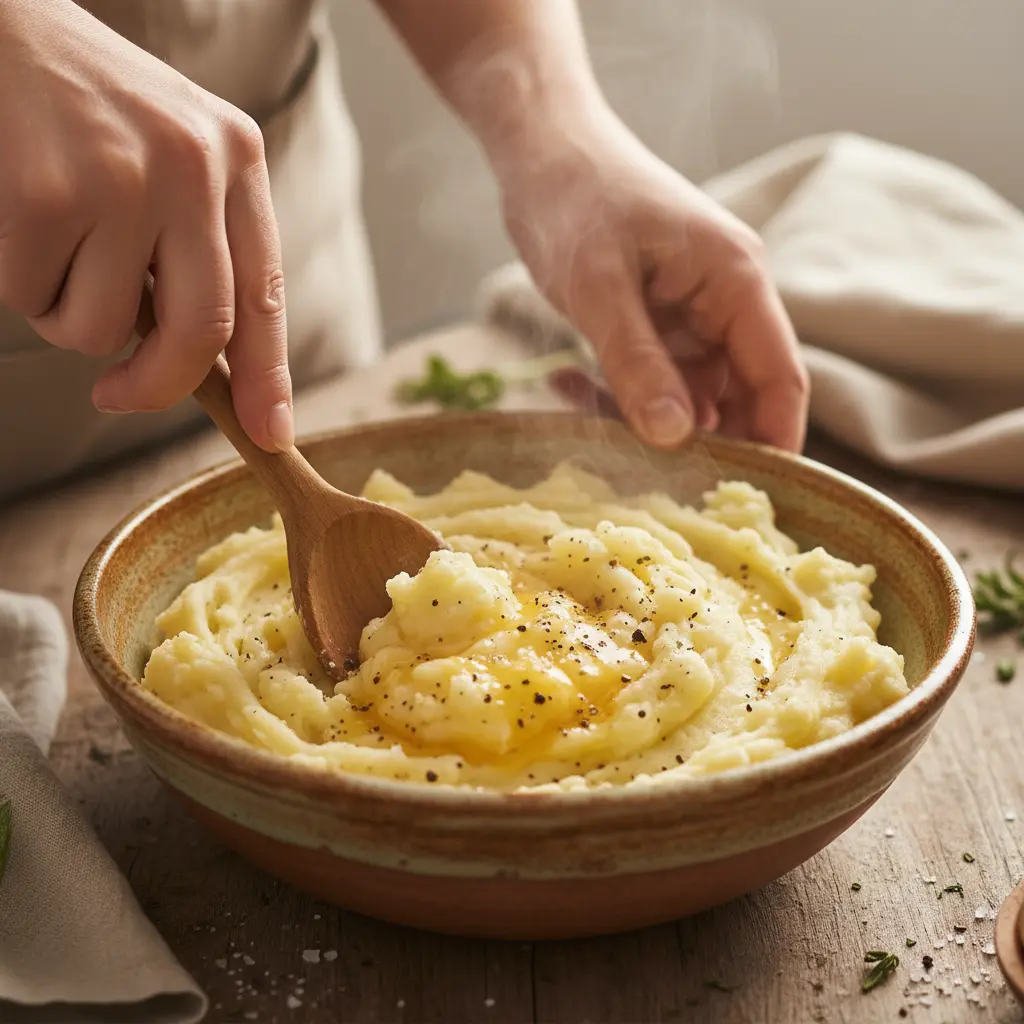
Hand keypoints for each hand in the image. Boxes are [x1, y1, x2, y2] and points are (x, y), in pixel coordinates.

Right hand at [0, 0, 292, 449]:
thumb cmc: (88, 109)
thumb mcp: (173, 157)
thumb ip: (199, 247)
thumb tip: (209, 366)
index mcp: (236, 157)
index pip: (264, 291)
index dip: (268, 375)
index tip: (269, 433)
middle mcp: (192, 164)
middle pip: (201, 330)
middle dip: (158, 385)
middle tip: (118, 395)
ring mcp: (120, 176)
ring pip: (103, 329)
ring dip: (69, 313)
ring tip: (56, 243)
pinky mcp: (43, 192)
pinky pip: (34, 299)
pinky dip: (22, 284)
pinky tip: (21, 221)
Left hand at [498, 113, 808, 452]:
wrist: (539, 151)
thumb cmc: (575, 200)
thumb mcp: (599, 287)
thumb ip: (636, 362)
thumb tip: (673, 437)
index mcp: (736, 280)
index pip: (780, 377)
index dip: (775, 442)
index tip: (753, 501)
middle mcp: (724, 301)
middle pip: (738, 395)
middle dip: (702, 442)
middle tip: (653, 485)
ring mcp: (689, 314)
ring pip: (687, 396)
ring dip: (644, 420)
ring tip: (586, 420)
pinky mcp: (654, 322)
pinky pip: (648, 379)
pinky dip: (614, 393)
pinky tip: (563, 383)